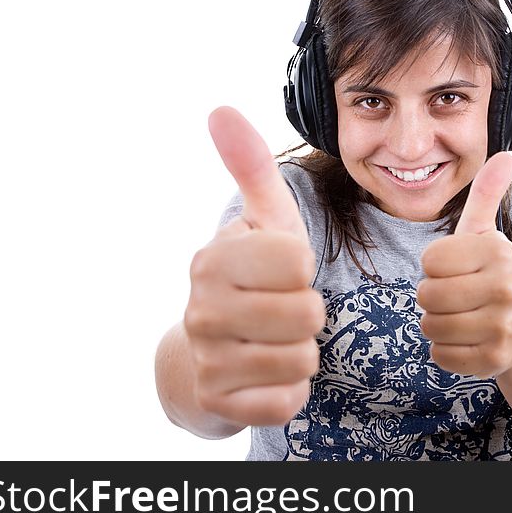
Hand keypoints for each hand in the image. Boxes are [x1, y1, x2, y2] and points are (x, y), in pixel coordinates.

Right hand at [184, 106, 323, 426]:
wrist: (205, 356)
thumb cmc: (251, 280)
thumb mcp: (261, 223)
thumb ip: (251, 168)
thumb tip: (221, 109)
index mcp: (215, 257)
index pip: (299, 263)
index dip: (303, 270)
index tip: (281, 273)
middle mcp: (202, 307)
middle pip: (308, 314)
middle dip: (307, 314)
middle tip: (281, 311)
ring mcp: (208, 358)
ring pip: (302, 358)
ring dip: (301, 351)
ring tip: (275, 340)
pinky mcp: (220, 403)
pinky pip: (287, 400)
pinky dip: (289, 390)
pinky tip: (267, 374)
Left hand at [417, 152, 511, 377]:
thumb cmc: (486, 274)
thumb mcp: (482, 233)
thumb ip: (486, 193)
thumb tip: (507, 154)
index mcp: (498, 251)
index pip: (429, 259)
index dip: (433, 265)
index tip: (456, 268)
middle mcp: (507, 287)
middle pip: (427, 294)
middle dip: (431, 296)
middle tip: (454, 295)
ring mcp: (503, 326)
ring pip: (431, 326)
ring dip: (435, 324)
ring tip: (459, 316)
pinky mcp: (494, 360)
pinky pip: (440, 356)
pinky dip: (444, 351)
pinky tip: (464, 340)